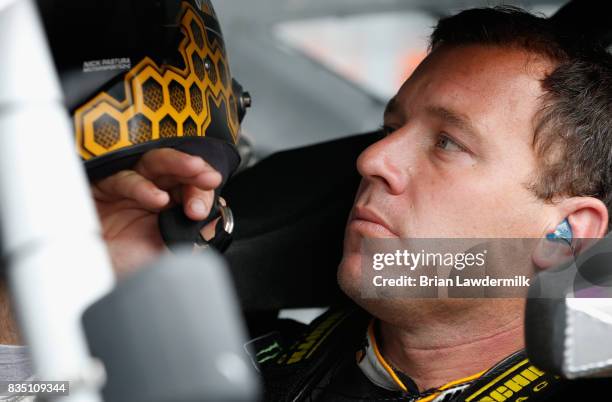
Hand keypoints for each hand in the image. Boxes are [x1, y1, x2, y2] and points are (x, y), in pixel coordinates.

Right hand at [92, 148, 221, 275]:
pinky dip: (143, 186)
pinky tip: (157, 198)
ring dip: (176, 164)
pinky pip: (125, 178)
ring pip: (154, 164)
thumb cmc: (132, 270)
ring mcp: (129, 190)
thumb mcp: (173, 255)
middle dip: (195, 171)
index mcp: (172, 208)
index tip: (206, 204)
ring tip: (194, 171)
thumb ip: (196, 235)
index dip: (203, 191)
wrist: (99, 282)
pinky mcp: (104, 189)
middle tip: (209, 177)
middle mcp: (152, 194)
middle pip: (176, 171)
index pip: (192, 188)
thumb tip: (217, 219)